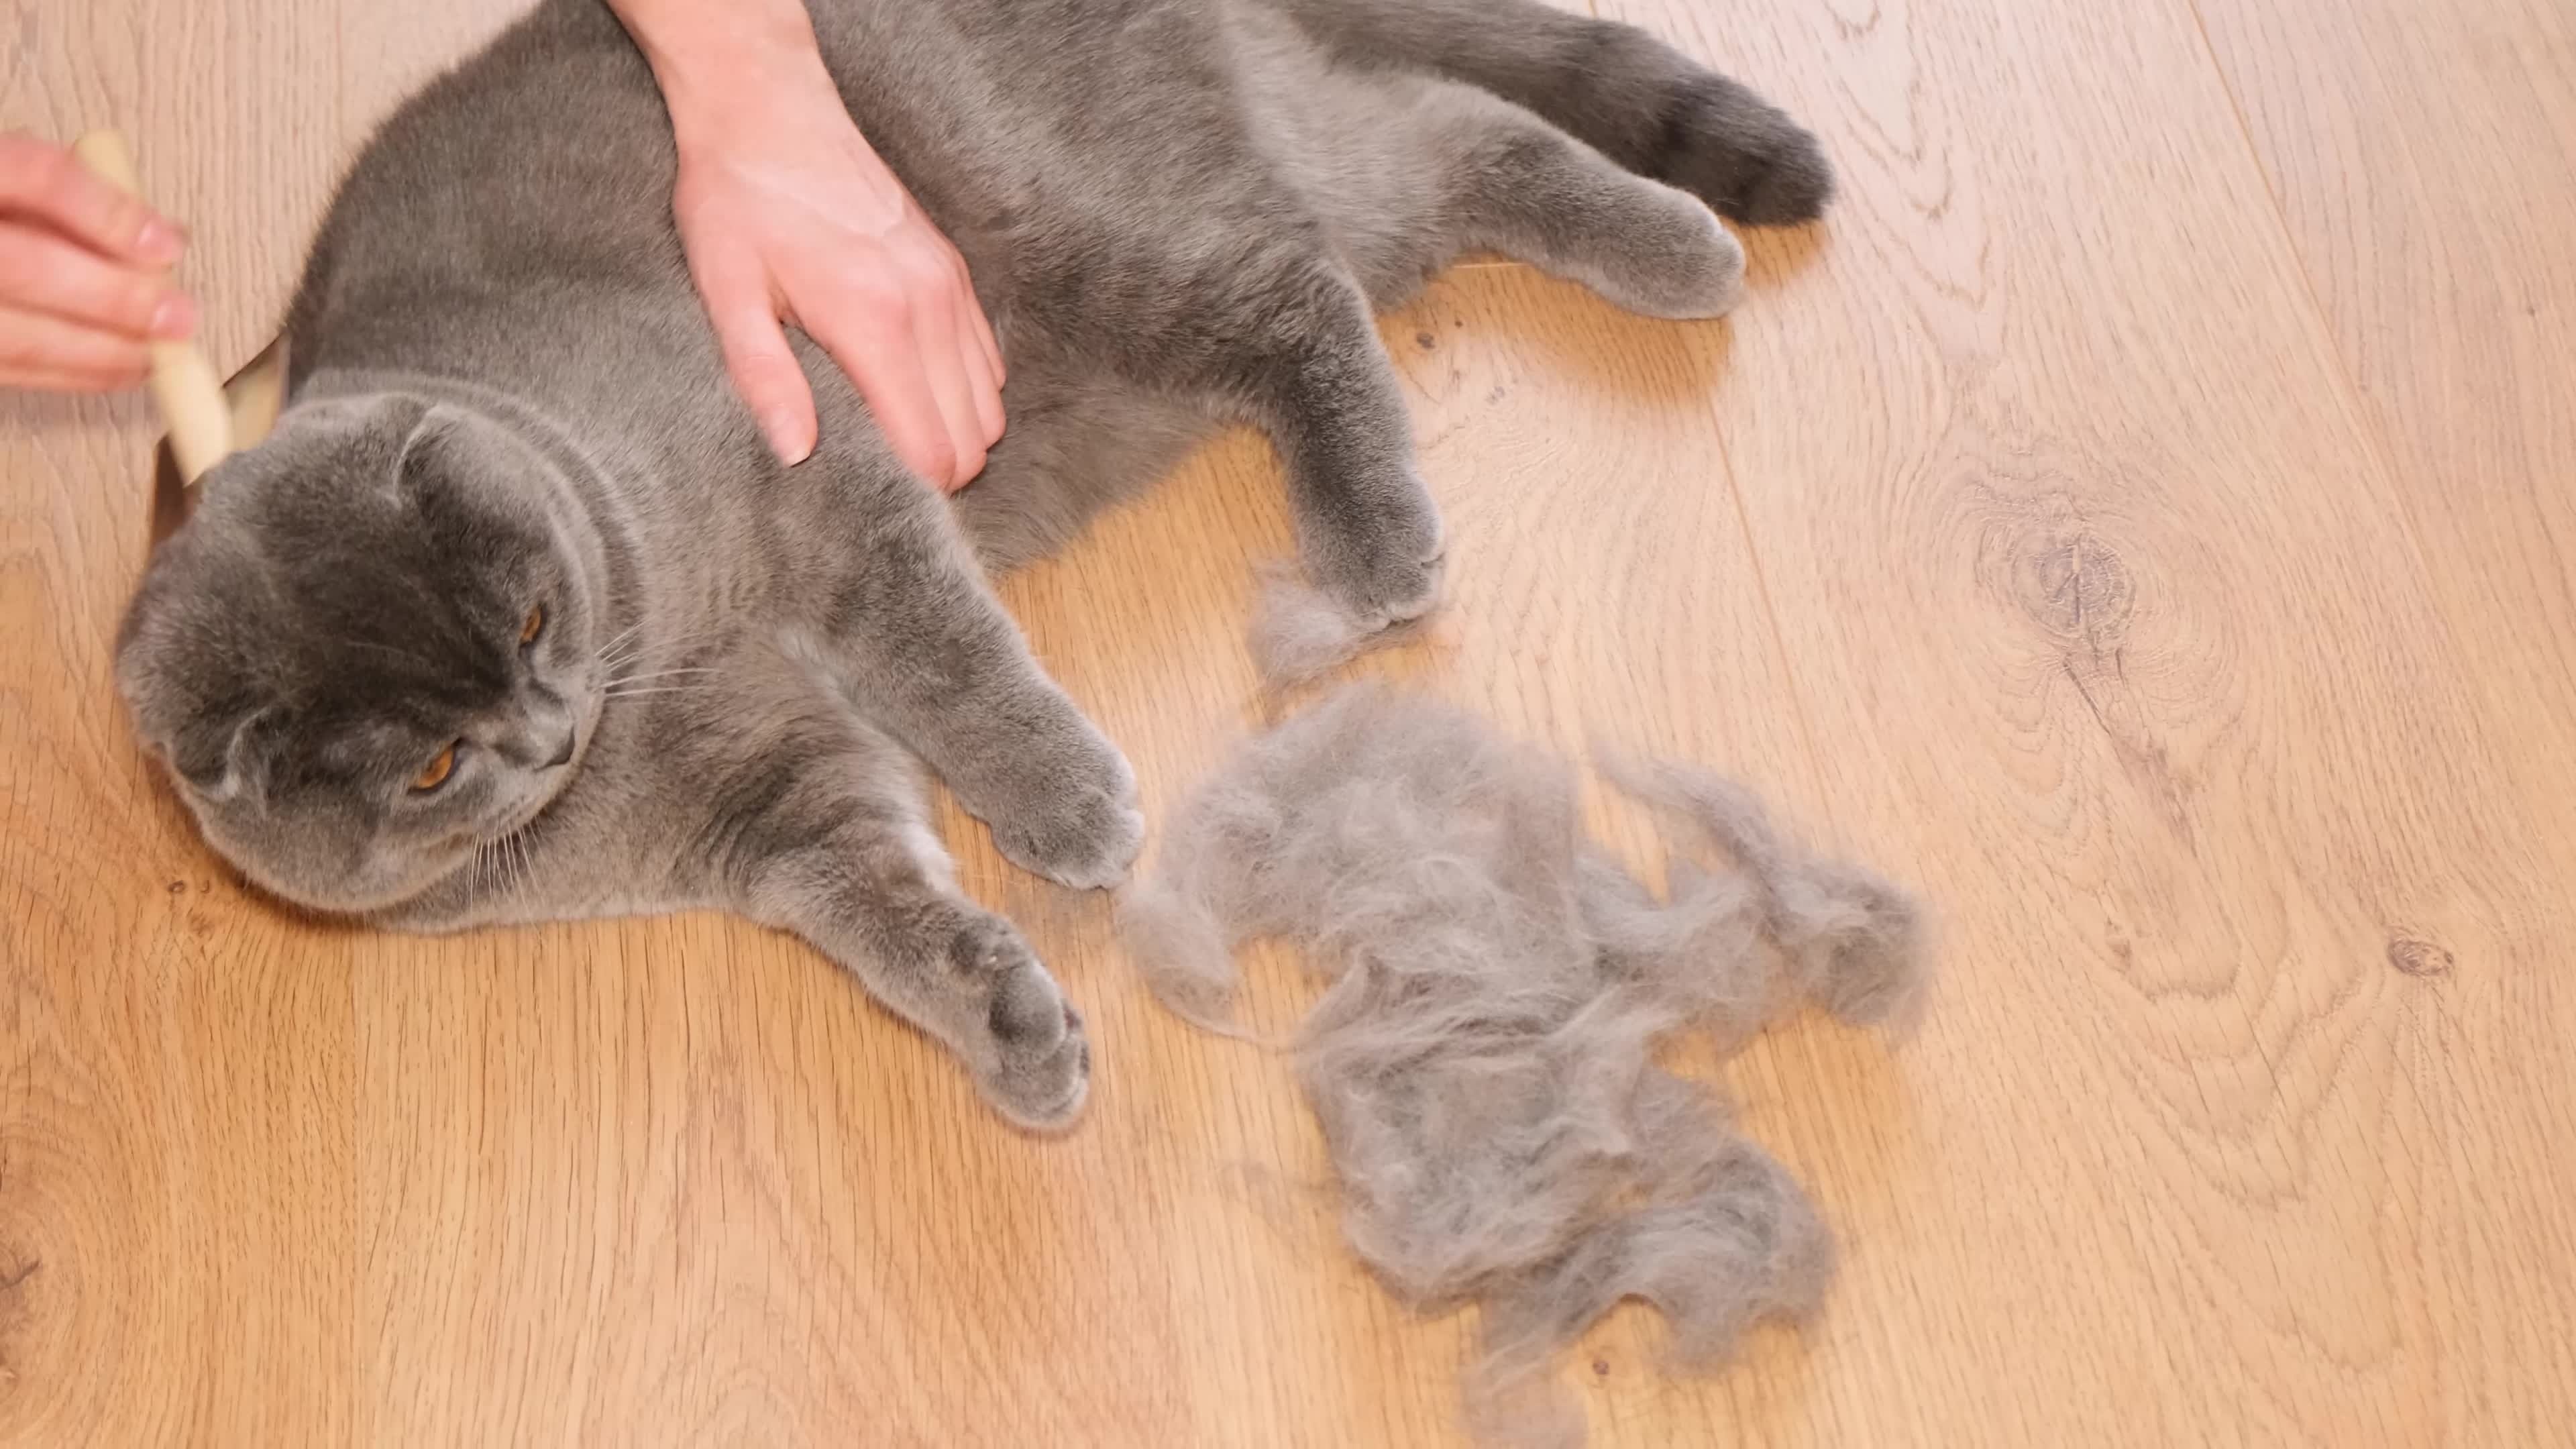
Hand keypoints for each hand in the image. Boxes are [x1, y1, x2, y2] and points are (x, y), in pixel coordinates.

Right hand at [0, 131, 194, 391]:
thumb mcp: (8, 175)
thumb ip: (64, 196)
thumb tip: (158, 237)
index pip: (33, 176)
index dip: (105, 212)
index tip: (166, 245)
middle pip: (21, 266)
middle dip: (110, 299)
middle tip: (177, 318)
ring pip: (11, 334)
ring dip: (96, 351)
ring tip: (157, 356)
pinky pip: (3, 368)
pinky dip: (65, 373)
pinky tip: (115, 371)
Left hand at [666, 79, 1004, 488]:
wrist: (769, 111)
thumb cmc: (737, 202)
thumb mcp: (728, 291)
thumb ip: (764, 378)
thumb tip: (797, 454)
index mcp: (874, 321)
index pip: (932, 449)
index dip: (913, 490)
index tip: (876, 494)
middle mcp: (929, 306)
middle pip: (974, 439)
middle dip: (938, 471)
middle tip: (882, 473)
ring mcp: (950, 286)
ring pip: (992, 405)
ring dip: (955, 433)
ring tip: (898, 433)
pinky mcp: (954, 270)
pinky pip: (990, 361)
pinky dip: (967, 391)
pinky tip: (914, 387)